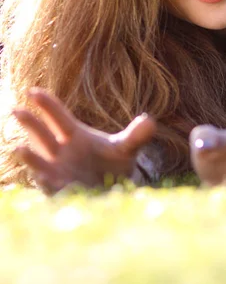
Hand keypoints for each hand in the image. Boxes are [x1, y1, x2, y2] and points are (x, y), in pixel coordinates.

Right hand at [13, 88, 155, 194]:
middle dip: (31, 124)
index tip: (33, 91)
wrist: (113, 191)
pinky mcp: (60, 192)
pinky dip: (50, 185)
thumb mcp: (125, 148)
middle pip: (42, 135)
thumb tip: (150, 121)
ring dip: (30, 157)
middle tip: (17, 111)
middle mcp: (60, 152)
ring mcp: (57, 172)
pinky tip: (49, 181)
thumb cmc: (113, 163)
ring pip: (40, 163)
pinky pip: (52, 188)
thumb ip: (136, 135)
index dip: (47, 105)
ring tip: (19, 149)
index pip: (58, 117)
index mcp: (73, 135)